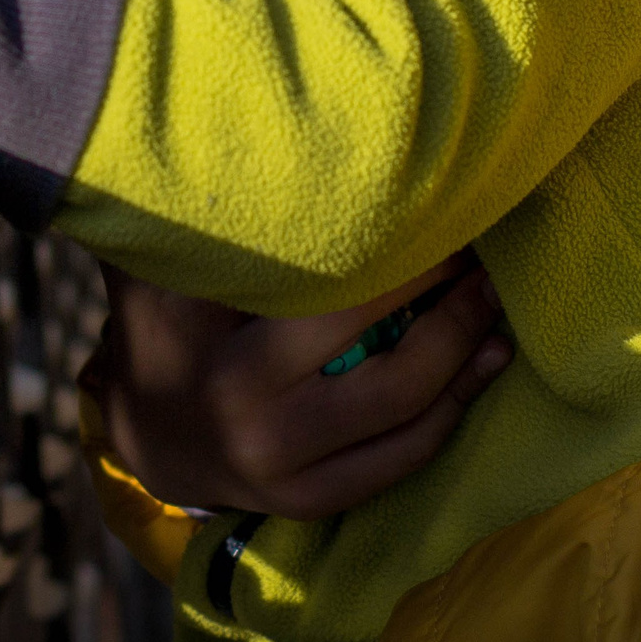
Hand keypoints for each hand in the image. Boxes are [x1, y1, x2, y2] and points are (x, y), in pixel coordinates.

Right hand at [84, 255, 512, 520]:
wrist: (144, 435)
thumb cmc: (161, 325)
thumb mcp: (161, 268)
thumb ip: (198, 217)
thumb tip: (254, 139)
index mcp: (226, 357)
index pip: (335, 305)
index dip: (402, 265)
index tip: (440, 222)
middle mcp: (258, 421)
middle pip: (386, 370)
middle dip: (449, 316)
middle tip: (481, 268)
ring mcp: (286, 474)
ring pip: (405, 422)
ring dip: (464, 366)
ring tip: (495, 315)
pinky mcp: (309, 502)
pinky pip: (398, 463)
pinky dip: (446, 416)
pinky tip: (479, 370)